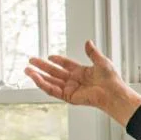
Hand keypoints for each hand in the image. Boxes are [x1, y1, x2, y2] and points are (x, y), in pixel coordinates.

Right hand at [25, 41, 140, 126]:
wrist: (113, 92)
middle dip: (42, 67)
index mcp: (82, 73)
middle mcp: (75, 81)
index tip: (49, 56)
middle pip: (54, 73)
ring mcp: (71, 89)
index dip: (58, 60)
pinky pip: (53, 90)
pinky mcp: (68, 97)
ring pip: (51, 82)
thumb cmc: (111, 79)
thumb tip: (88, 42)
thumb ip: (92, 53)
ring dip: (38, 76)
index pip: (66, 65)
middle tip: (30, 61)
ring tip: (27, 70)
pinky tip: (36, 78)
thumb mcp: (101, 61)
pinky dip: (43, 84)